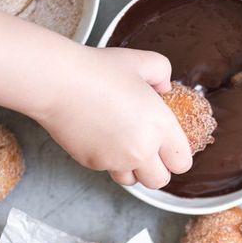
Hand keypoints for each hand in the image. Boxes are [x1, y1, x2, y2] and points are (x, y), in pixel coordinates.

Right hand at [36, 46, 192, 188]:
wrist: (59, 83)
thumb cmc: (98, 71)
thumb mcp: (142, 61)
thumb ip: (163, 74)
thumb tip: (164, 88)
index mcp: (160, 127)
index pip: (182, 163)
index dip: (177, 156)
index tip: (169, 147)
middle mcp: (141, 150)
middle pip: (160, 181)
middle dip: (157, 170)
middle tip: (150, 153)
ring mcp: (117, 161)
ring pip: (133, 181)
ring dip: (133, 170)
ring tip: (125, 146)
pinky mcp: (94, 164)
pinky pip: (108, 171)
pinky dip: (108, 160)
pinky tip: (102, 138)